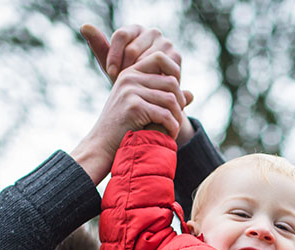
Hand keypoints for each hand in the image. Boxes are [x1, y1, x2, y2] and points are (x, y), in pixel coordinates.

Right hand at [70, 52, 191, 183]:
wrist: (103, 146)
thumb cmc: (124, 128)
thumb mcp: (145, 108)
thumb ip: (166, 99)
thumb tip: (191, 94)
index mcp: (130, 73)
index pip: (160, 57)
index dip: (175, 72)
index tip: (178, 96)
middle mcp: (129, 78)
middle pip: (171, 82)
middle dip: (180, 103)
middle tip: (177, 119)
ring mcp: (130, 91)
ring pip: (171, 99)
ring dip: (177, 117)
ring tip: (173, 129)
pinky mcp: (134, 106)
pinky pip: (165, 114)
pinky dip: (172, 127)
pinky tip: (170, 135)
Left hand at [81, 24, 179, 82]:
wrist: (151, 97)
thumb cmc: (128, 79)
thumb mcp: (111, 64)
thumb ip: (99, 46)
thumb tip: (84, 26)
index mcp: (135, 29)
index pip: (121, 35)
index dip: (114, 56)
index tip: (111, 74)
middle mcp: (152, 32)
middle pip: (133, 49)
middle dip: (125, 69)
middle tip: (123, 85)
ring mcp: (166, 43)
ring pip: (147, 59)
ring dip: (139, 77)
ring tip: (134, 89)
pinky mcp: (176, 57)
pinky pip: (161, 67)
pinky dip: (153, 80)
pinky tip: (148, 90)